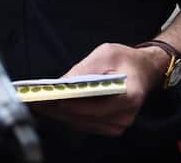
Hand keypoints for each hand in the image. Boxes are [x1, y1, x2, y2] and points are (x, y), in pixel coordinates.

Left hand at [30, 43, 159, 135]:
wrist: (143, 70)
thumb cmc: (124, 59)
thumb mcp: (105, 54)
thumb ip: (85, 69)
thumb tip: (61, 83)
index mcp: (130, 96)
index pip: (98, 107)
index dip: (75, 105)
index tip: (54, 99)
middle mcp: (126, 115)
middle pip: (87, 118)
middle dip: (60, 110)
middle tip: (37, 102)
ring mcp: (120, 124)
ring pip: (83, 124)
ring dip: (61, 115)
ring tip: (39, 105)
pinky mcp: (112, 126)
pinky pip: (86, 124)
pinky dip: (69, 116)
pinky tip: (52, 108)